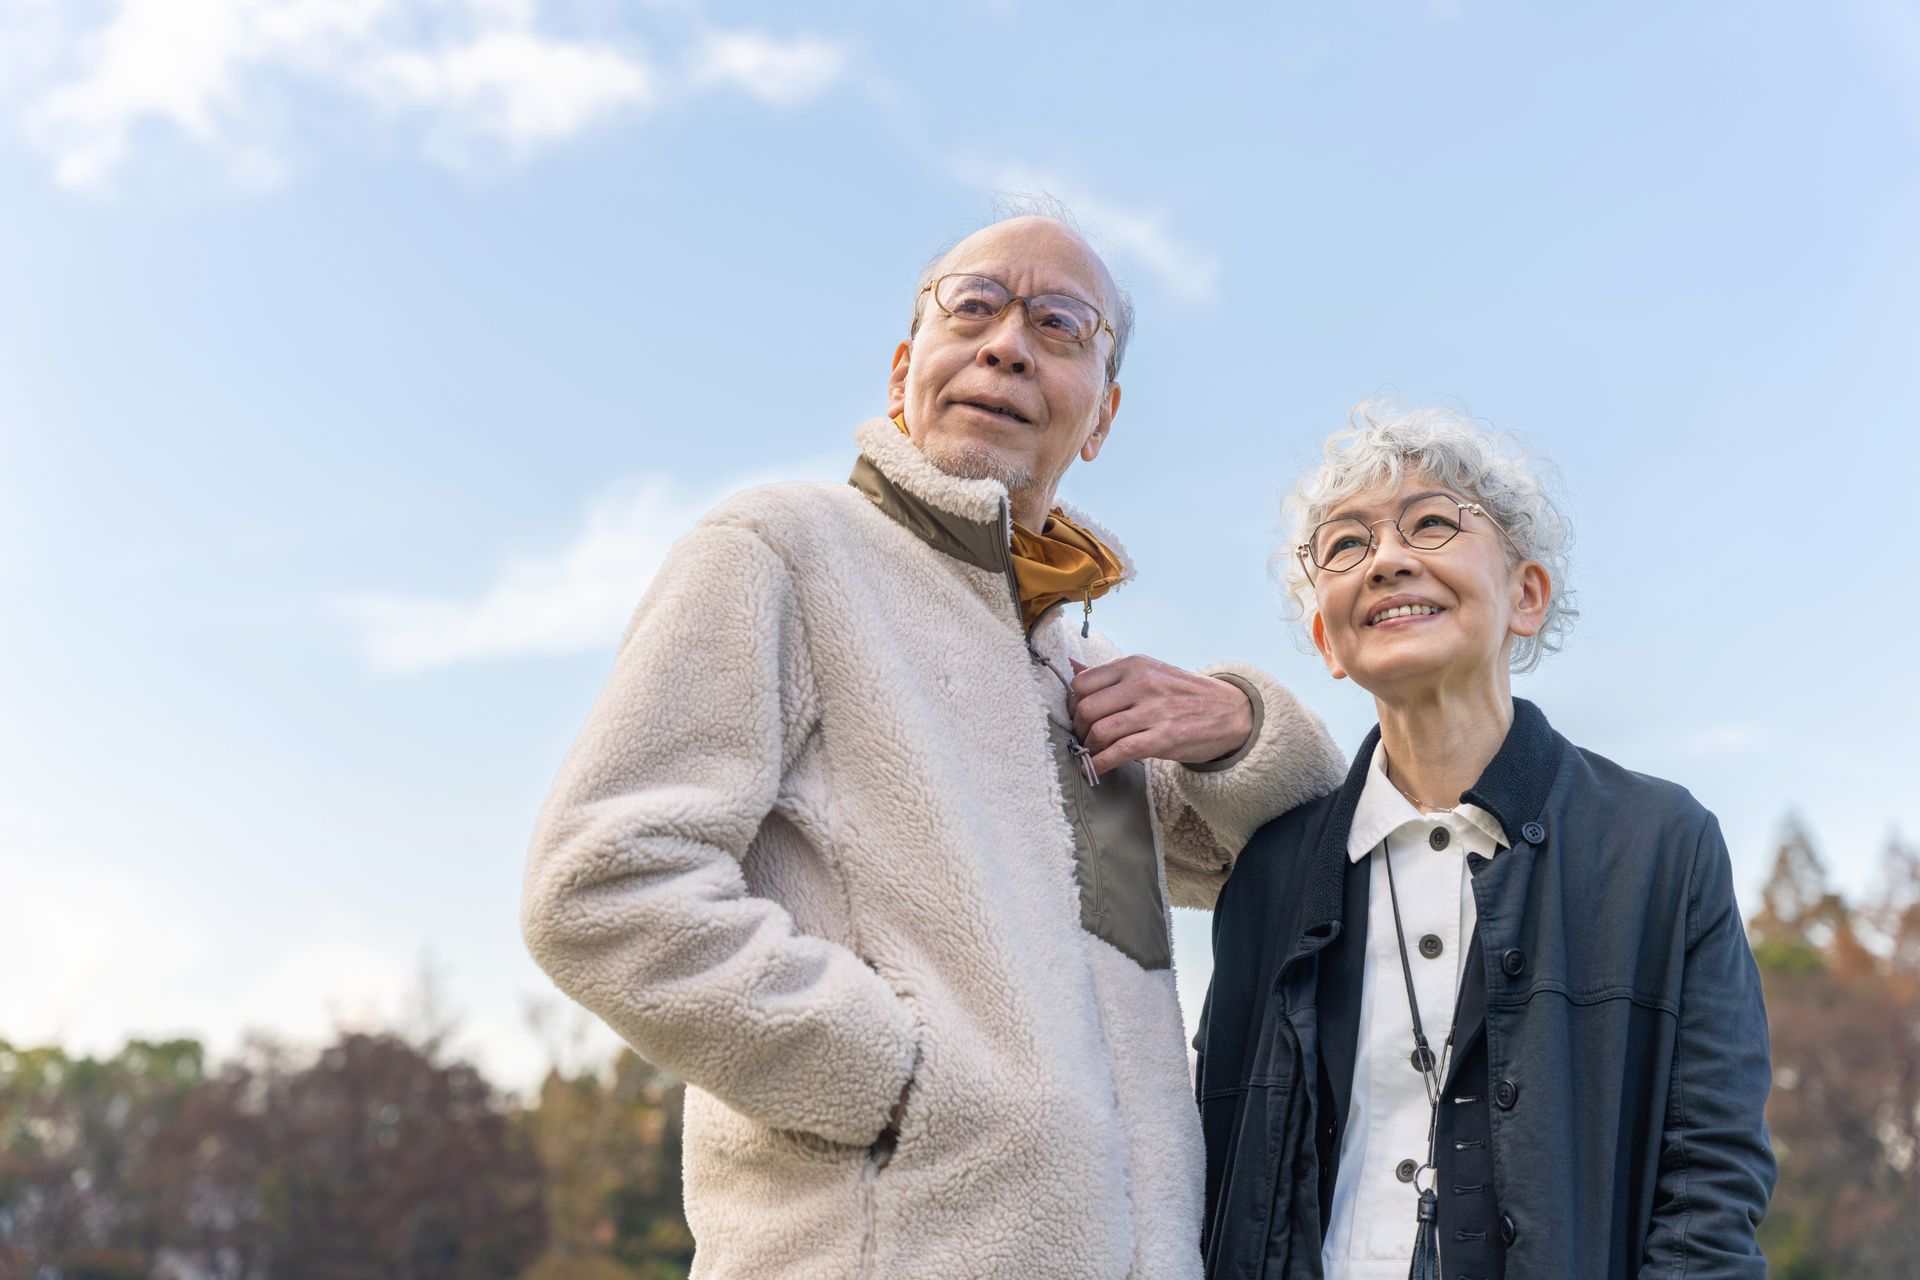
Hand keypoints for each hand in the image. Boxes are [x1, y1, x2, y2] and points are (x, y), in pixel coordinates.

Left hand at [1068, 655, 1254, 776]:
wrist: (1232, 712)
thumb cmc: (1185, 694)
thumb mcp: (1150, 672)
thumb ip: (1112, 675)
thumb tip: (1071, 668)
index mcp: (1134, 665)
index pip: (1082, 683)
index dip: (1073, 703)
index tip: (1078, 716)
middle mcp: (1141, 684)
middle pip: (1085, 708)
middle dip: (1078, 728)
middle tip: (1083, 738)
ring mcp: (1152, 711)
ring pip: (1099, 731)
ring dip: (1089, 748)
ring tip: (1092, 753)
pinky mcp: (1162, 738)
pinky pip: (1119, 752)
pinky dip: (1100, 763)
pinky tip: (1096, 768)